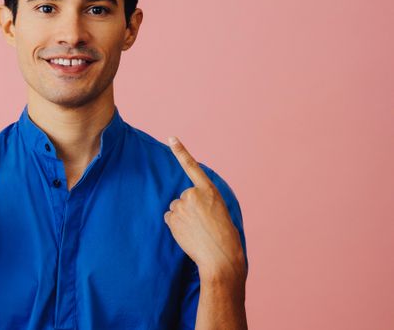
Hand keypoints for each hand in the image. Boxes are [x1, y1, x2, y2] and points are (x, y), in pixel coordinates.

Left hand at [164, 136, 245, 283]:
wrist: (220, 257)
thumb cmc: (225, 236)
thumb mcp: (219, 211)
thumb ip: (203, 201)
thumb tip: (184, 204)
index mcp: (209, 190)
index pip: (192, 167)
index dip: (181, 151)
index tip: (171, 138)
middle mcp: (193, 194)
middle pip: (183, 197)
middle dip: (189, 208)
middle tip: (203, 223)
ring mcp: (181, 205)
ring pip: (176, 208)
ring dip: (182, 218)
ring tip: (197, 230)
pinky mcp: (172, 217)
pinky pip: (170, 218)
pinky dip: (176, 226)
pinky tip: (188, 234)